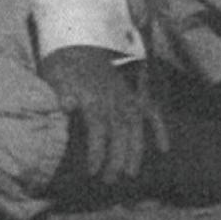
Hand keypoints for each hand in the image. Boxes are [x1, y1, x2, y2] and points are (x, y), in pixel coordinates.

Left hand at [37, 45, 159, 188]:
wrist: (78, 38)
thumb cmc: (63, 62)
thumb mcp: (56, 75)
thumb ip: (62, 92)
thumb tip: (66, 106)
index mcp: (94, 97)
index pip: (98, 131)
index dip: (96, 153)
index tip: (92, 171)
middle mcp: (113, 99)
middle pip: (119, 134)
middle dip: (116, 160)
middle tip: (110, 181)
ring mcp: (126, 96)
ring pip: (136, 128)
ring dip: (135, 151)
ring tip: (131, 173)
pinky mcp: (133, 93)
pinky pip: (151, 111)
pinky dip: (160, 128)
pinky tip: (164, 148)